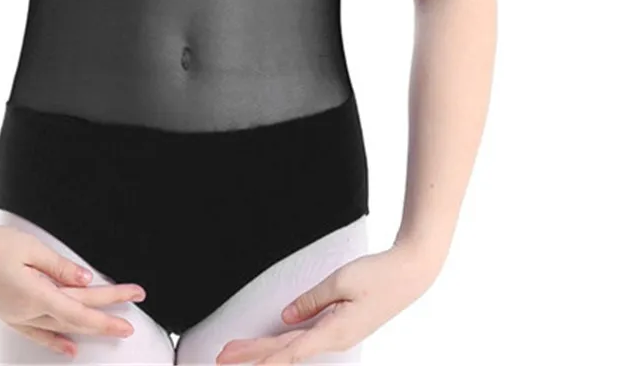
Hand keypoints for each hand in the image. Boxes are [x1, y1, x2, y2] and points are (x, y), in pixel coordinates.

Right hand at [0, 218, 147, 357]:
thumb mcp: (30, 248)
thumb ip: (60, 266)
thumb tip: (86, 281)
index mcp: (36, 295)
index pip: (82, 308)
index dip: (111, 306)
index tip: (134, 300)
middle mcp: (28, 312)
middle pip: (76, 318)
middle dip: (107, 317)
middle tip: (132, 317)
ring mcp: (17, 316)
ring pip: (60, 328)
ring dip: (87, 329)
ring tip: (111, 329)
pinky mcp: (8, 314)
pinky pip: (39, 334)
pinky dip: (57, 342)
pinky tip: (69, 349)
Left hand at [214, 243, 438, 363]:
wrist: (410, 274)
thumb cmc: (378, 276)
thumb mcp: (340, 282)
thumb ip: (311, 300)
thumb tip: (286, 317)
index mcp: (334, 333)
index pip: (288, 351)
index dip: (260, 359)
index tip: (235, 361)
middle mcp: (334, 340)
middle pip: (285, 352)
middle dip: (252, 355)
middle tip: (221, 358)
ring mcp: (339, 336)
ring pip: (294, 347)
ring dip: (265, 350)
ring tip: (237, 351)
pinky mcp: (342, 327)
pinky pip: (306, 339)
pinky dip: (284, 344)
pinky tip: (273, 344)